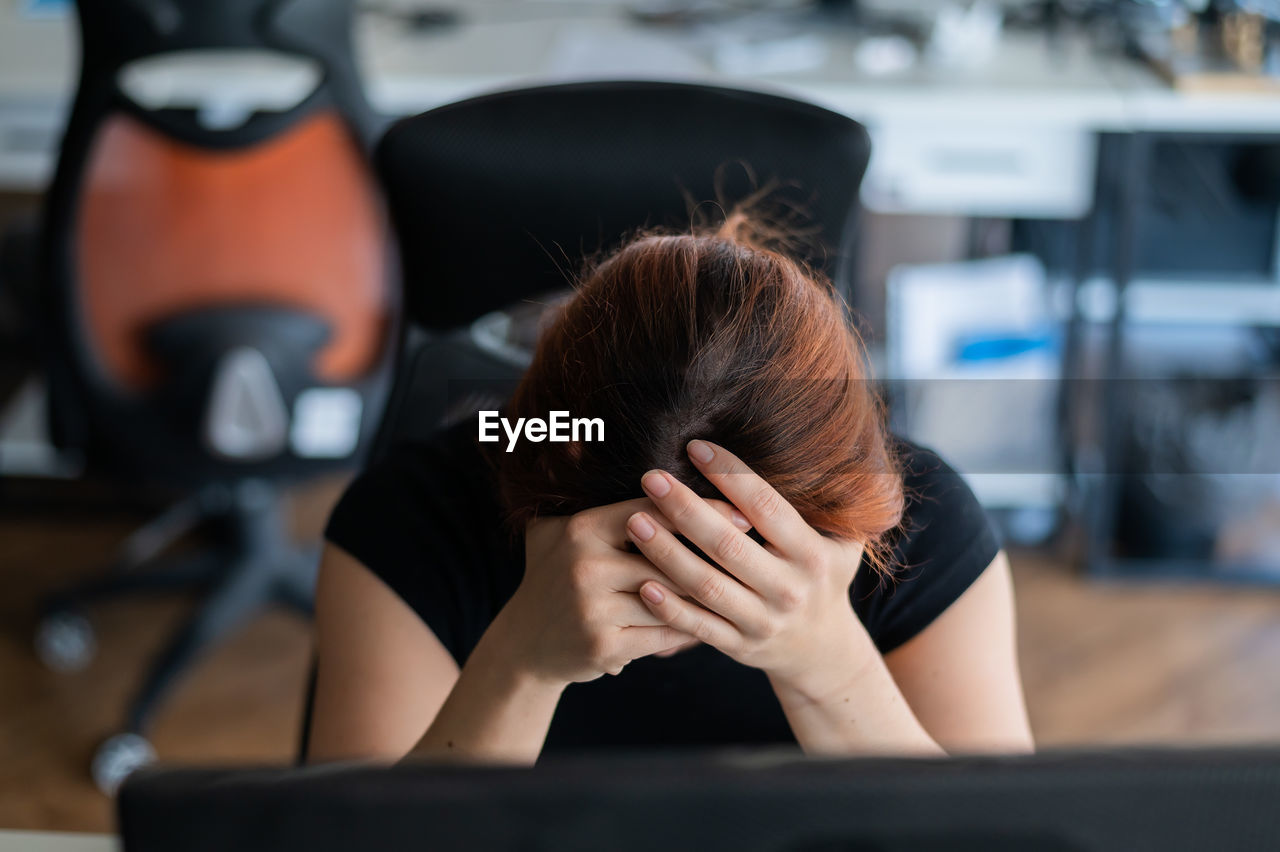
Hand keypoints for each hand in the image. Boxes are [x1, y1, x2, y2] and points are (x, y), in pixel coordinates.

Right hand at [495, 495, 752, 686]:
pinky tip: (715, 623)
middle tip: (755, 550)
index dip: (701, 511)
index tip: (741, 513)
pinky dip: (689, 629)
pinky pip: (663, 633)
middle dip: (714, 554)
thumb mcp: (546, 528)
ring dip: (707, 595)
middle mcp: (585, 566)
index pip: (653, 512)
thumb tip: (571, 436)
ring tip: (746, 586)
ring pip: (670, 597)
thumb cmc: (548, 576)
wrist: (524, 646)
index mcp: (581, 529)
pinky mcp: (604, 647)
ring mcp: (594, 609)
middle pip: (668, 556)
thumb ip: (563, 483)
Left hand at [626, 440, 870, 694]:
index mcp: (812, 556)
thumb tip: (829, 446)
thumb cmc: (823, 576)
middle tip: (651, 478)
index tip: (695, 448)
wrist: (823, 650)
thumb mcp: (844, 541)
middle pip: (728, 545)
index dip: (730, 475)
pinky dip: (670, 608)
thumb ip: (837, 501)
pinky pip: (698, 627)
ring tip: (636, 521)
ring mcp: (762, 622)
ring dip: (666, 553)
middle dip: (686, 509)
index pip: (766, 507)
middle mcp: (788, 590)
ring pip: (706, 585)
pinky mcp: (738, 646)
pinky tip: (642, 582)